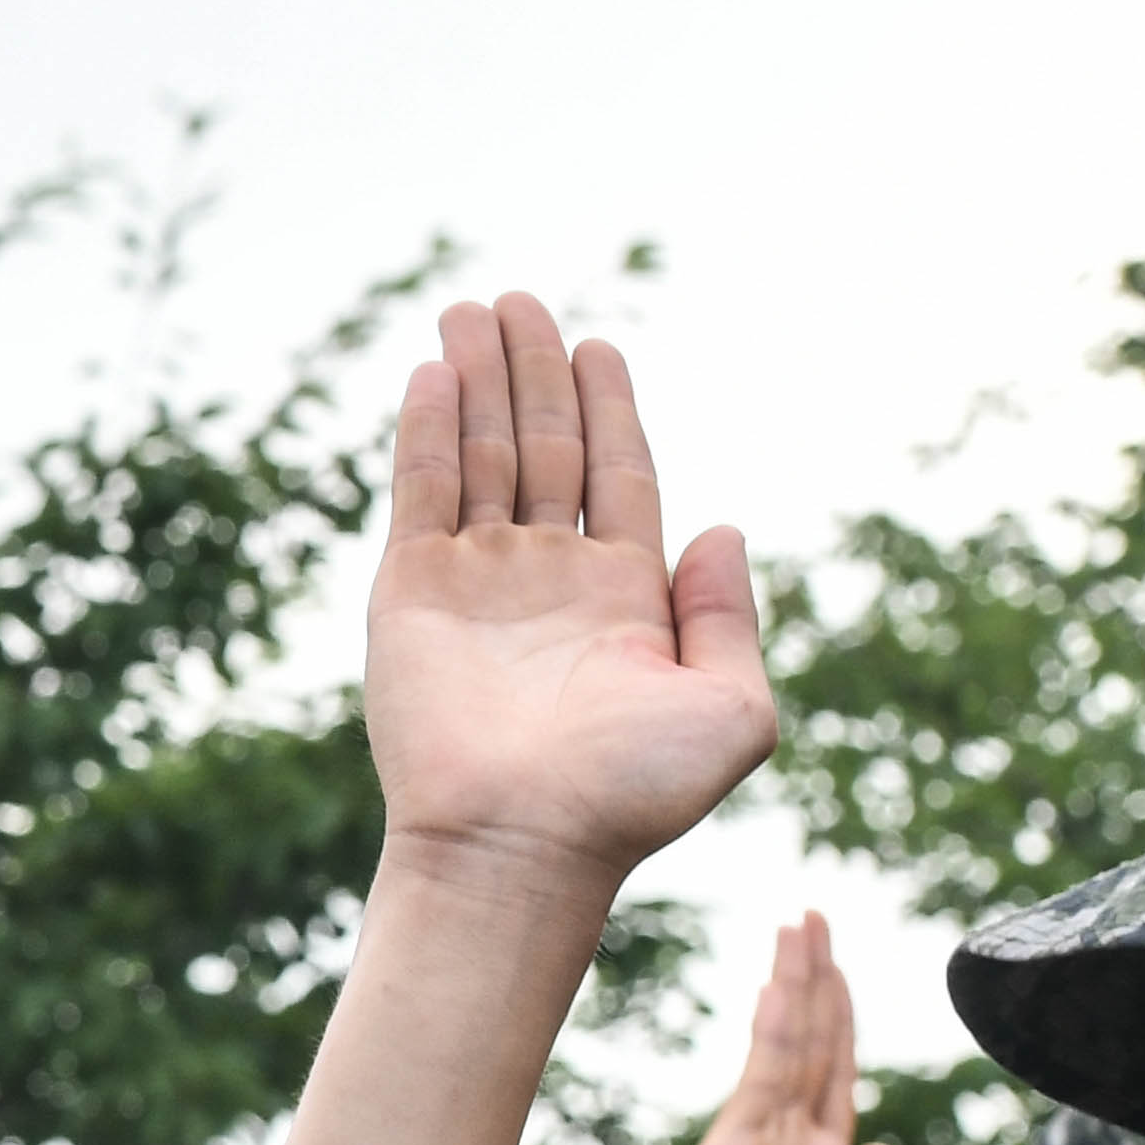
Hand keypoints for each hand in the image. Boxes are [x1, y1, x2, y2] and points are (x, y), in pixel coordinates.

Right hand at [361, 294, 776, 885]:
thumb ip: (731, 616)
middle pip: (543, 448)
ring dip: (478, 381)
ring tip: (473, 310)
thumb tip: (719, 526)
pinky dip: (426, 433)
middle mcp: (546, 582)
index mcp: (622, 599)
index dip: (608, 408)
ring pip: (480, 457)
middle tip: (519, 300)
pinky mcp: (410, 597)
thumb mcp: (734, 707)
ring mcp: (474, 586)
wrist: (521, 844)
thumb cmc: (630, 796)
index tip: (595, 345)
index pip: (616, 475)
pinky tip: (435, 373)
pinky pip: (421, 497)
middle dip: (534, 372)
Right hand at [641, 913, 897, 1144]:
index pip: (835, 1077)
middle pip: (809, 1047)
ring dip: (795, 985)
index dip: (841, 1020)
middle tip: (813, 914)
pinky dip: (772, 1035)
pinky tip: (781, 987)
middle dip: (814, 979)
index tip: (837, 964)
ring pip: (786, 1051)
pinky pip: (760, 1084)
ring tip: (800, 924)